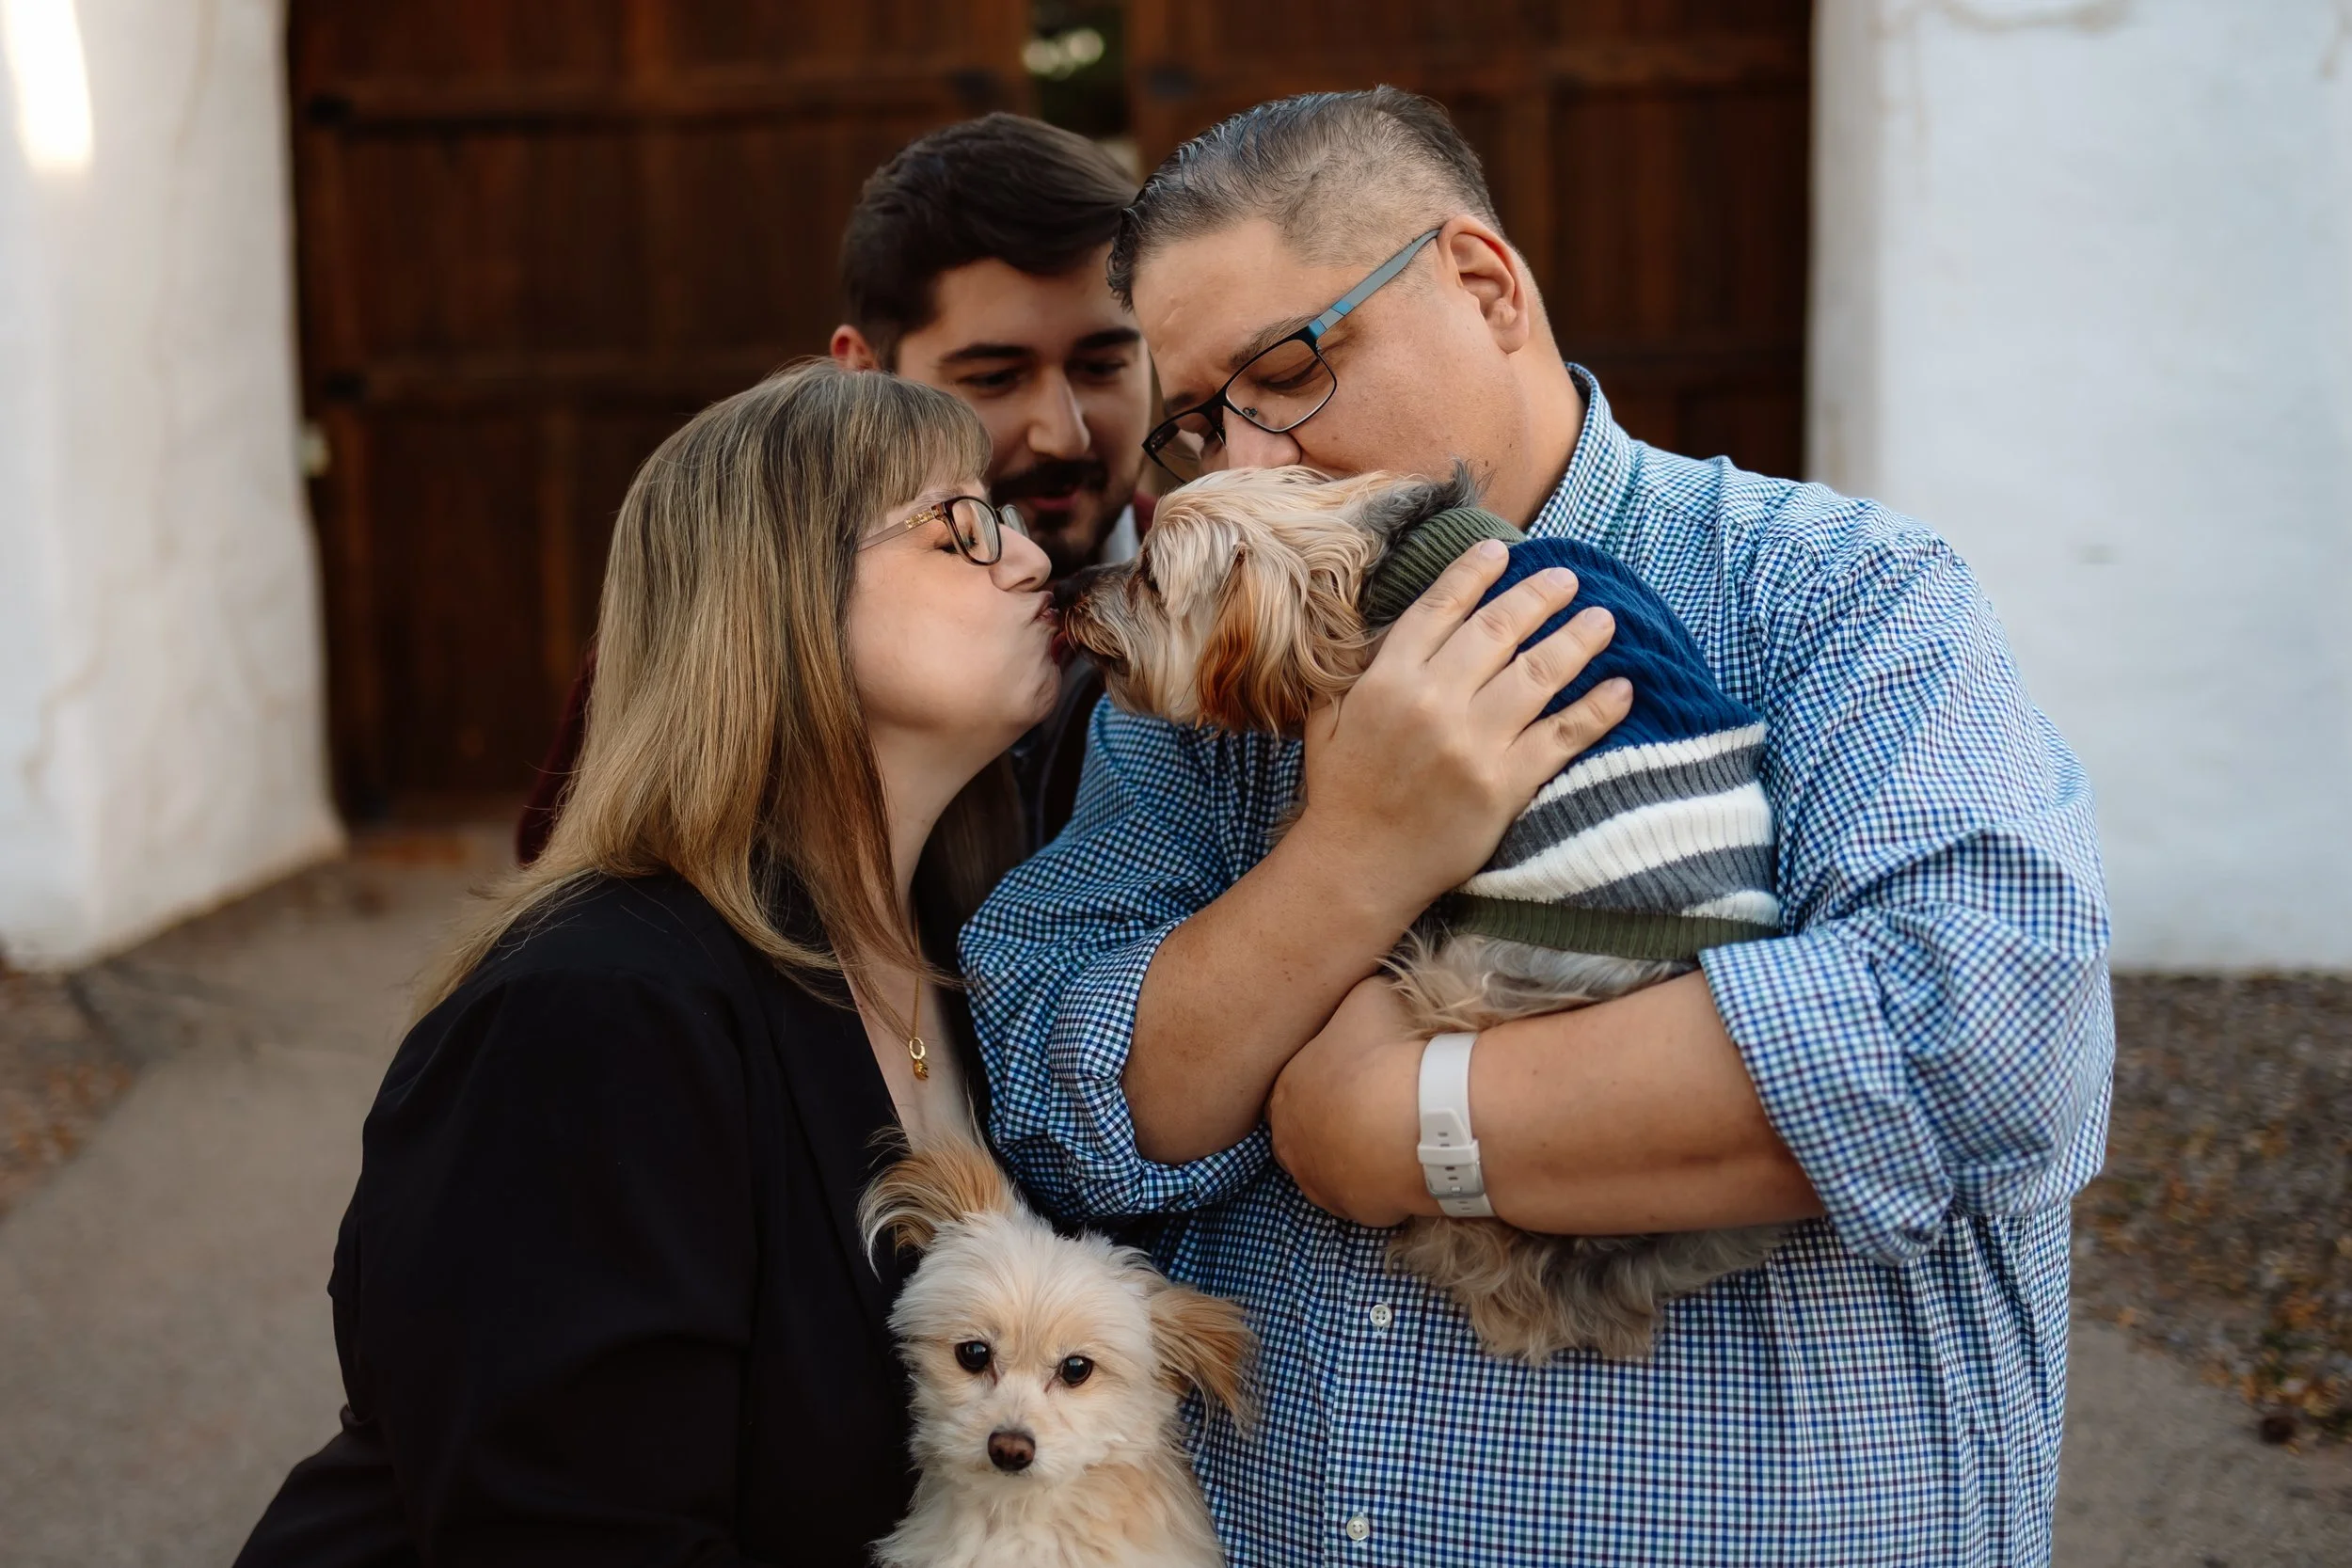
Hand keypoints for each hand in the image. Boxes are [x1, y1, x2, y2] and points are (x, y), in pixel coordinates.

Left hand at [1266, 976, 1431, 1227]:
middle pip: (1303, 1132)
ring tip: (1390, 1137)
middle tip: (1370, 1108)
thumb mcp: (1367, 997)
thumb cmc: (1389, 1053)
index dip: (1323, 1080)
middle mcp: (1289, 1141)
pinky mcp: (1350, 1211)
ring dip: (1351, 1155)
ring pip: (1328, 1167)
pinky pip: (1361, 1196)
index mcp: (1284, 1088)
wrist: (1424, 1121)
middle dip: (1330, 1121)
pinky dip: (1378, 1182)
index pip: (1291, 1087)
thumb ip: (1352, 1001)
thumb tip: (1360, 998)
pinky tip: (1403, 1162)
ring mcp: (1318, 1181)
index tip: (1354, 1075)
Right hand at [1289, 540, 1630, 918]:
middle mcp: (1434, 703)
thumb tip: (1395, 625)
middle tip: (1568, 578)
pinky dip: (1597, 709)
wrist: (1358, 866)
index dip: (1474, 574)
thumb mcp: (1330, 716)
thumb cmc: (1343, 791)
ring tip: (1605, 619)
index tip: (1503, 550)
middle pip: (1498, 631)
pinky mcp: (1505, 784)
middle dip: (1539, 596)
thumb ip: (1362, 668)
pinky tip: (1622, 688)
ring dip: (1578, 640)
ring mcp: (1473, 744)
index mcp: (1388, 680)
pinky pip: (1562, 735)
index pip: (1440, 609)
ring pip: (1538, 674)